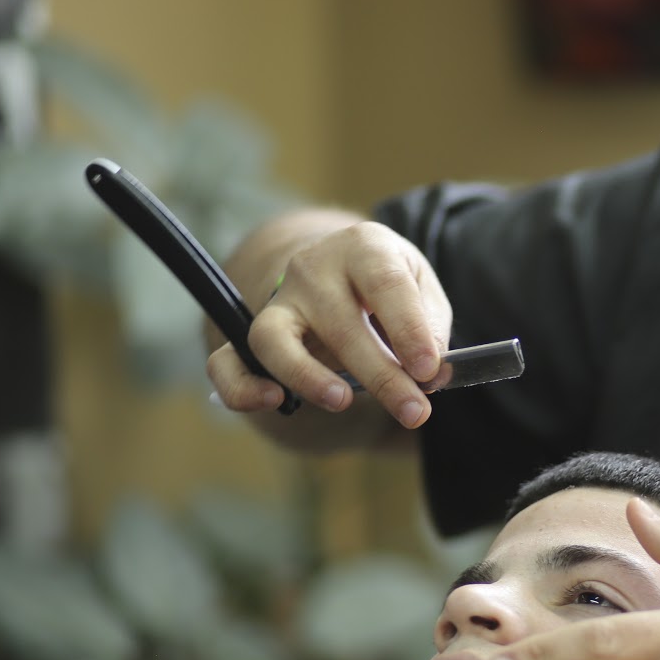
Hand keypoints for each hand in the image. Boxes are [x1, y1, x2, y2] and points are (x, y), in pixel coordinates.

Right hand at [208, 220, 452, 426]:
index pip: (385, 285)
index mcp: (364, 247)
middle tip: (414, 412)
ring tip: (343, 401)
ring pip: (273, 338)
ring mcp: (278, 300)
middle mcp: (313, 268)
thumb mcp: (423, 290)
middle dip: (382, 376)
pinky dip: (242, 387)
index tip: (429, 372)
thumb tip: (432, 374)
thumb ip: (431, 329)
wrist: (339, 269)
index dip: (409, 331)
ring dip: (307, 376)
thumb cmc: (389, 285)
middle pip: (340, 324)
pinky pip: (228, 362)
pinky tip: (272, 401)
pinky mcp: (251, 332)